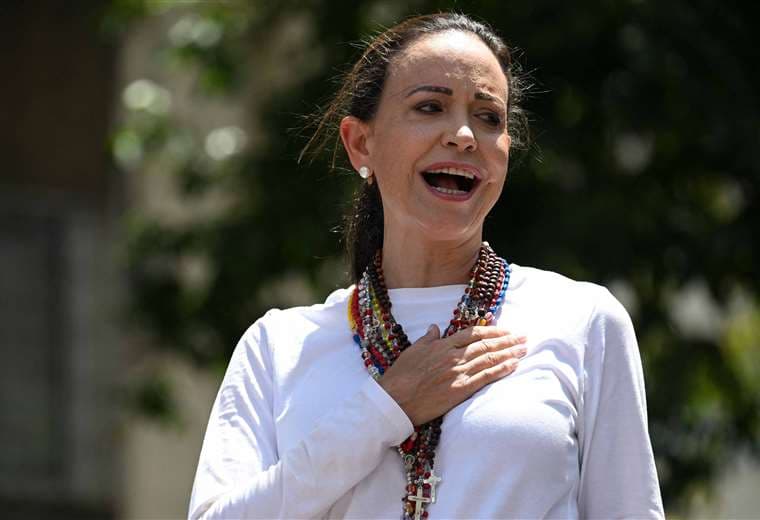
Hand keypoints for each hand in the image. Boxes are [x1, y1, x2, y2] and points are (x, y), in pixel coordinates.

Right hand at [378, 325, 526, 425]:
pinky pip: (486, 377)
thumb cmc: (400, 376)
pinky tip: (514, 365)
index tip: (506, 330)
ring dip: (509, 352)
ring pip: (489, 359)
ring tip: (524, 348)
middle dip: (507, 340)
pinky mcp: (461, 389)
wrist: (395, 399)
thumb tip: (434, 328)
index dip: (492, 331)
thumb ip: (427, 339)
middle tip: (523, 336)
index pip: (473, 333)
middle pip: (486, 344)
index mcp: (442, 345)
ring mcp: (458, 372)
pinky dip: (502, 369)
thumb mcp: (412, 351)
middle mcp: (453, 356)